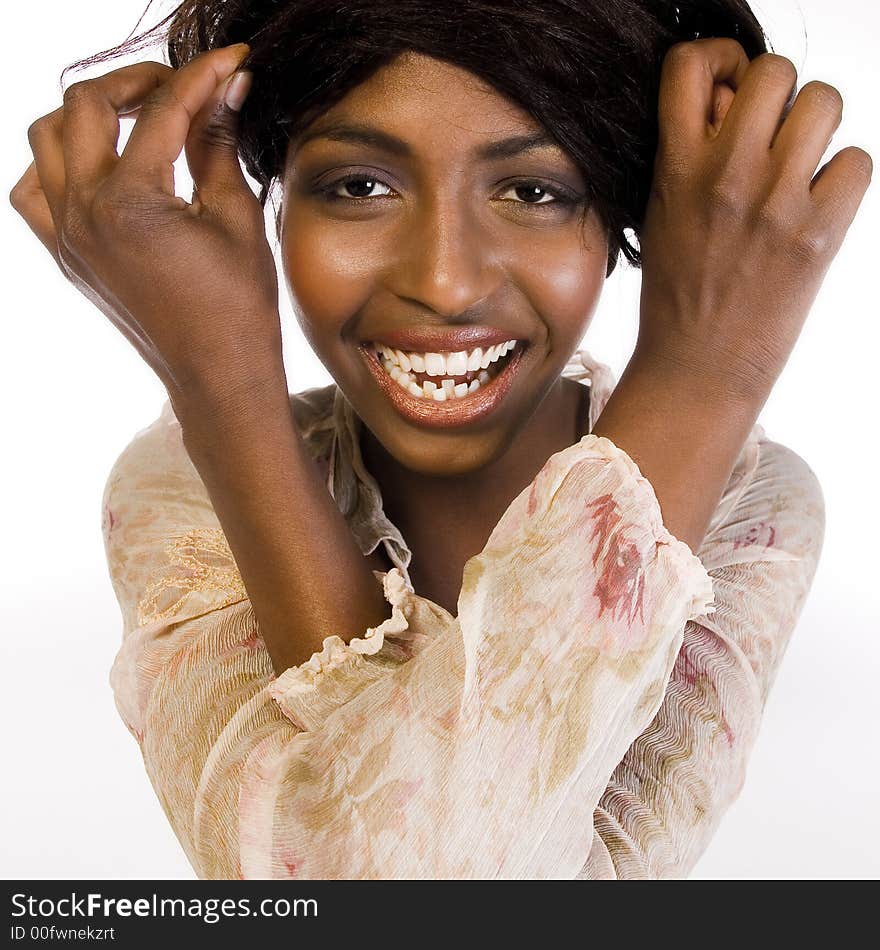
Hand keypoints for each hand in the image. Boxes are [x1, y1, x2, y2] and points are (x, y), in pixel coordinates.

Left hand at [9, 43, 282, 405]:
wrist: (217, 375)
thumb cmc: (238, 308)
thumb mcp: (236, 219)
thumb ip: (218, 145)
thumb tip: (227, 91)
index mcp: (130, 202)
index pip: (163, 111)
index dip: (202, 77)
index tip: (231, 61)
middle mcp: (82, 212)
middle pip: (86, 104)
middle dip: (136, 80)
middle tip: (179, 85)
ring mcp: (64, 236)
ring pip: (47, 138)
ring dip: (87, 114)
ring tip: (133, 117)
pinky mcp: (64, 256)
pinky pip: (33, 190)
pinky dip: (57, 164)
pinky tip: (97, 167)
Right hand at [635, 38, 871, 400]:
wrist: (699, 367)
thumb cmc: (678, 295)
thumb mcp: (661, 216)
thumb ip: (692, 153)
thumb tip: (733, 99)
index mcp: (676, 171)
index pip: (690, 64)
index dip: (717, 59)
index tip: (727, 86)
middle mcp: (726, 177)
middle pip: (774, 69)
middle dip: (778, 94)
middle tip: (771, 133)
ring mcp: (775, 203)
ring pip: (826, 102)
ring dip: (817, 128)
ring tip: (799, 168)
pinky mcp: (819, 233)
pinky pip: (857, 160)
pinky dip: (842, 178)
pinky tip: (816, 206)